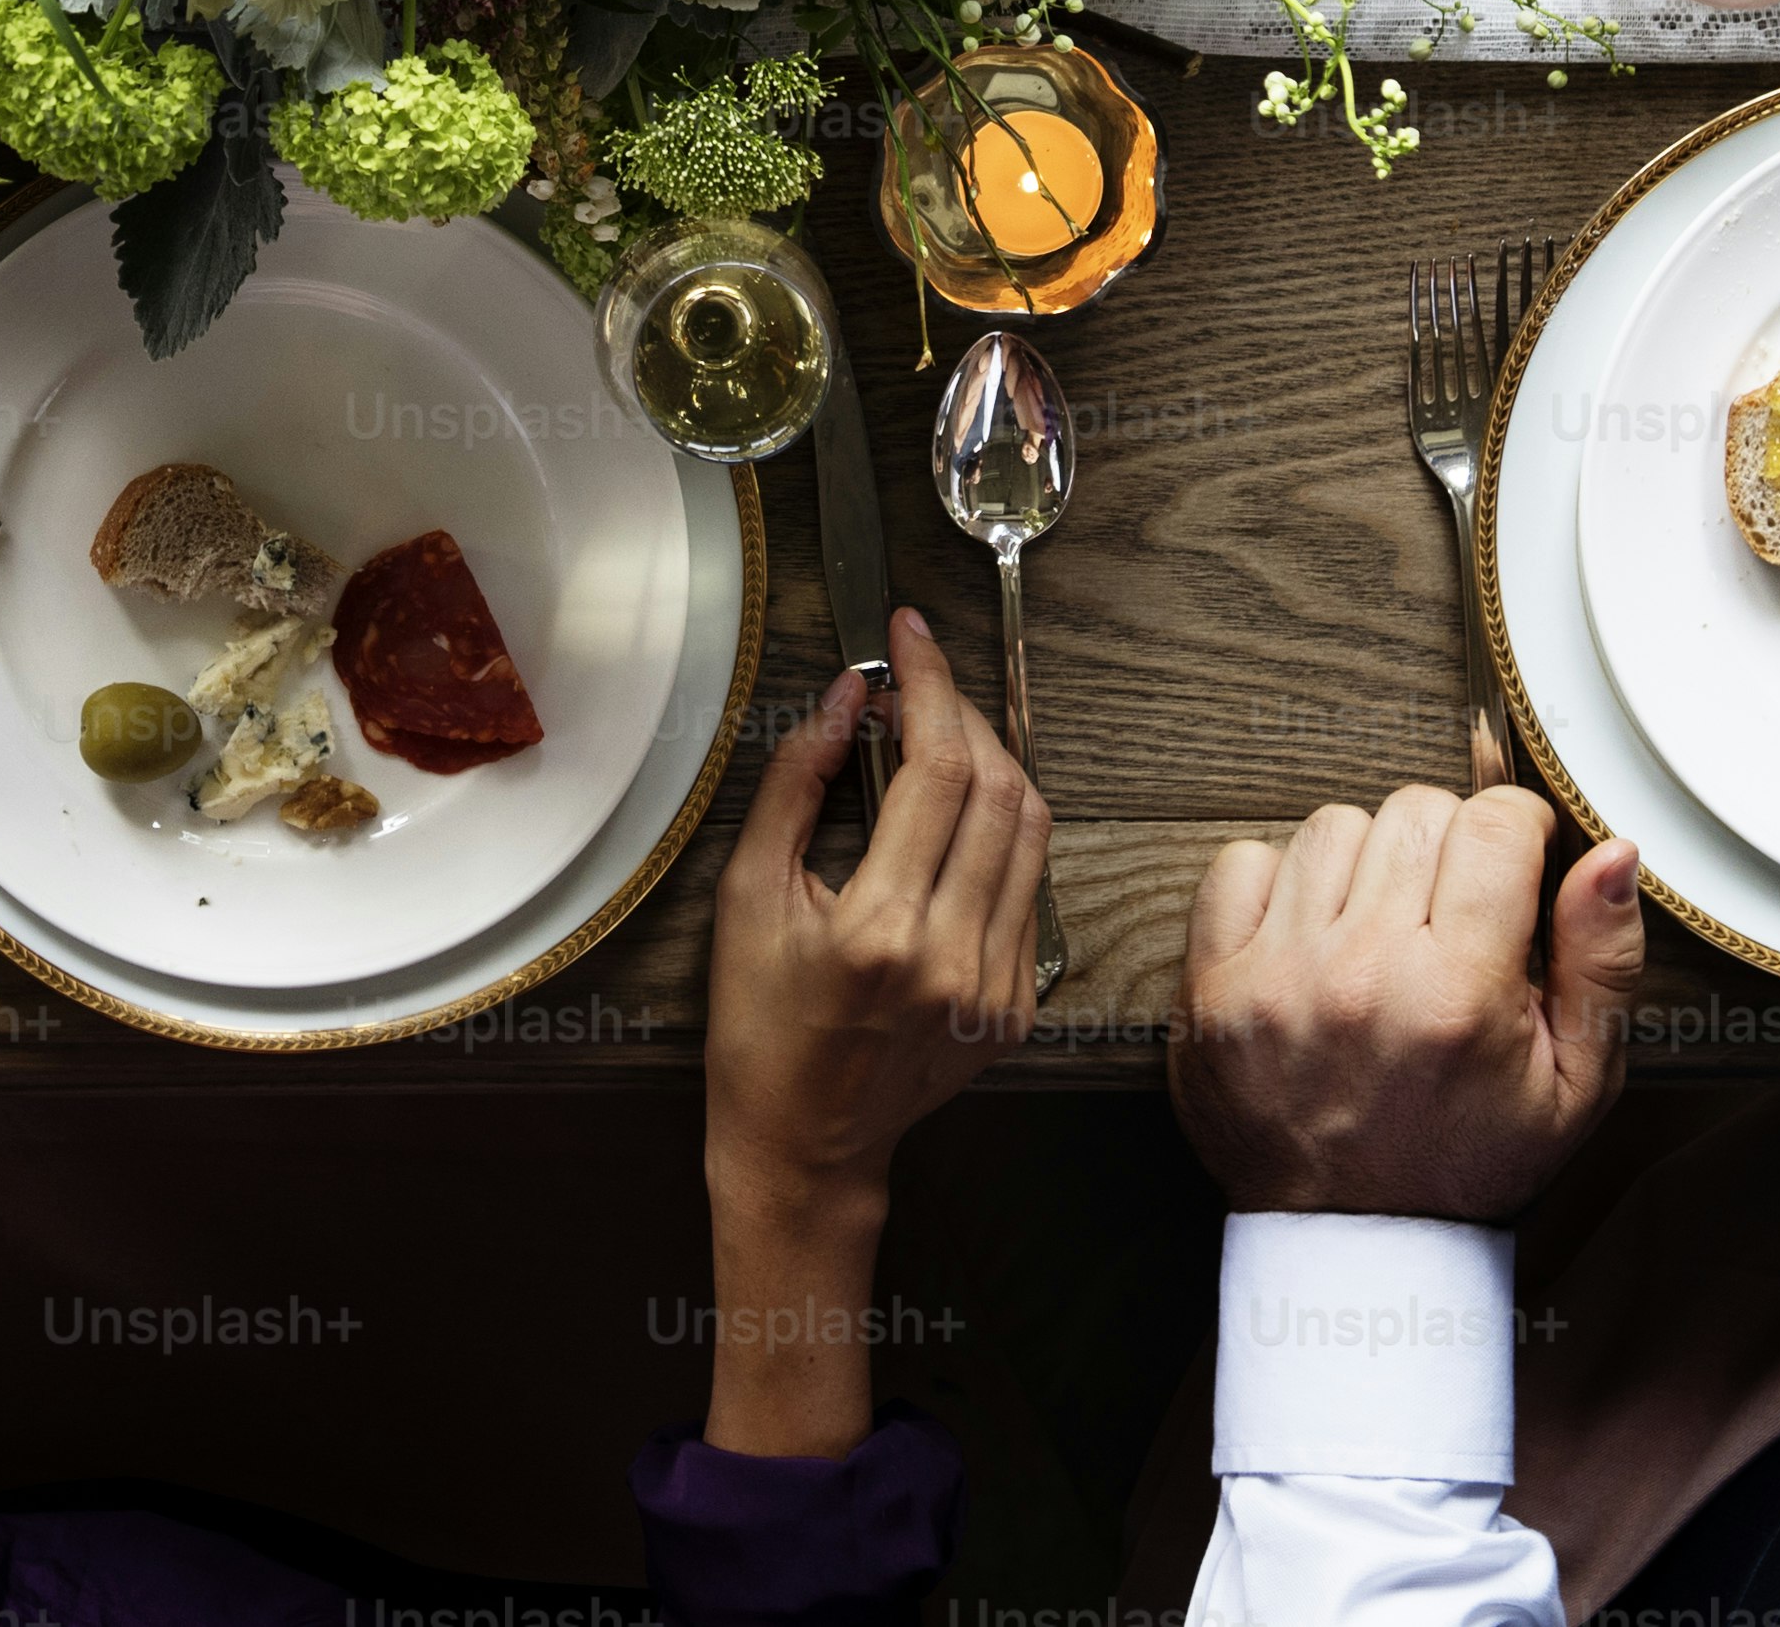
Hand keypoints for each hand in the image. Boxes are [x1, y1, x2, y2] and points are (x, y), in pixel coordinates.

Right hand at [695, 608, 1045, 1452]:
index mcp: (882, 929)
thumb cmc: (759, 1024)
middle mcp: (955, 957)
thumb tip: (844, 695)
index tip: (907, 635)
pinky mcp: (1018, 1004)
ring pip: (1032, 830)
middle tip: (915, 683)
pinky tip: (954, 816)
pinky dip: (1001, 828)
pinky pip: (1030, 883)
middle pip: (999, 787)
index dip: (929, 685)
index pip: (938, 768)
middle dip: (962, 712)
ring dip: (992, 763)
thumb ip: (797, 785)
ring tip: (936, 737)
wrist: (804, 1144)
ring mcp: (997, 986)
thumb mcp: (747, 895)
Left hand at [1172, 784, 1642, 1221]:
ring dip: (1365, 864)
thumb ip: (1603, 961)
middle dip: (1447, 850)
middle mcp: (1363, 975)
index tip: (1513, 870)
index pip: (1494, 824)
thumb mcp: (1576, 1085)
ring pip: (1333, 826)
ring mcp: (1276, 977)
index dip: (1517, 835)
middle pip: (1415, 812)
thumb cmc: (1471, 1161)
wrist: (1353, 1242)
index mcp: (1460, 996)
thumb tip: (1613, 852)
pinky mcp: (1211, 986)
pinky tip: (1311, 938)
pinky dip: (1278, 883)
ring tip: (1381, 932)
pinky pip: (1242, 861)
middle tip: (1449, 918)